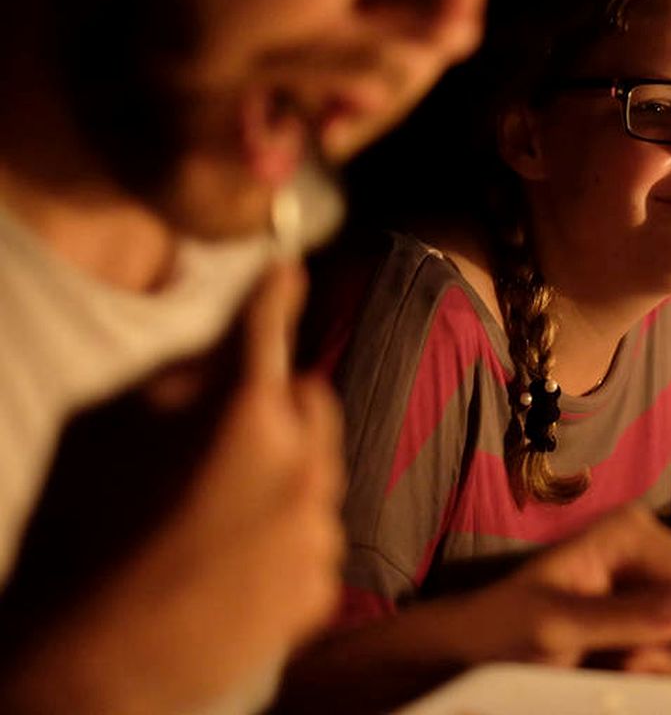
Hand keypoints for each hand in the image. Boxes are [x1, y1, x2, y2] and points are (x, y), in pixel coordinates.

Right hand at [0, 263, 344, 713]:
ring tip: (218, 513)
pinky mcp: (319, 590)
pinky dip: (287, 537)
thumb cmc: (81, 543)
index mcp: (250, 418)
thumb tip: (217, 355)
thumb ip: (175, 382)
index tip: (287, 267)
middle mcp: (304, 469)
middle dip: (279, 405)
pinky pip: (316, 538)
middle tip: (227, 432)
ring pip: (320, 473)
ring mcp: (318, 534)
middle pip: (312, 403)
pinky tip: (234, 561)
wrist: (89, 671)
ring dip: (285, 474)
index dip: (274, 295)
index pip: (270, 332)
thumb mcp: (102, 434)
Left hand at [469, 505, 670, 672]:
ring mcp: (650, 587)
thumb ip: (625, 618)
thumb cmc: (507, 624)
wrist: (479, 648)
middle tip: (634, 665)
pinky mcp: (647, 618)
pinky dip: (657, 668)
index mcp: (631, 534)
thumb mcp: (560, 623)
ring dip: (666, 661)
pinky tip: (622, 667)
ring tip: (620, 665)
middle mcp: (649, 553)